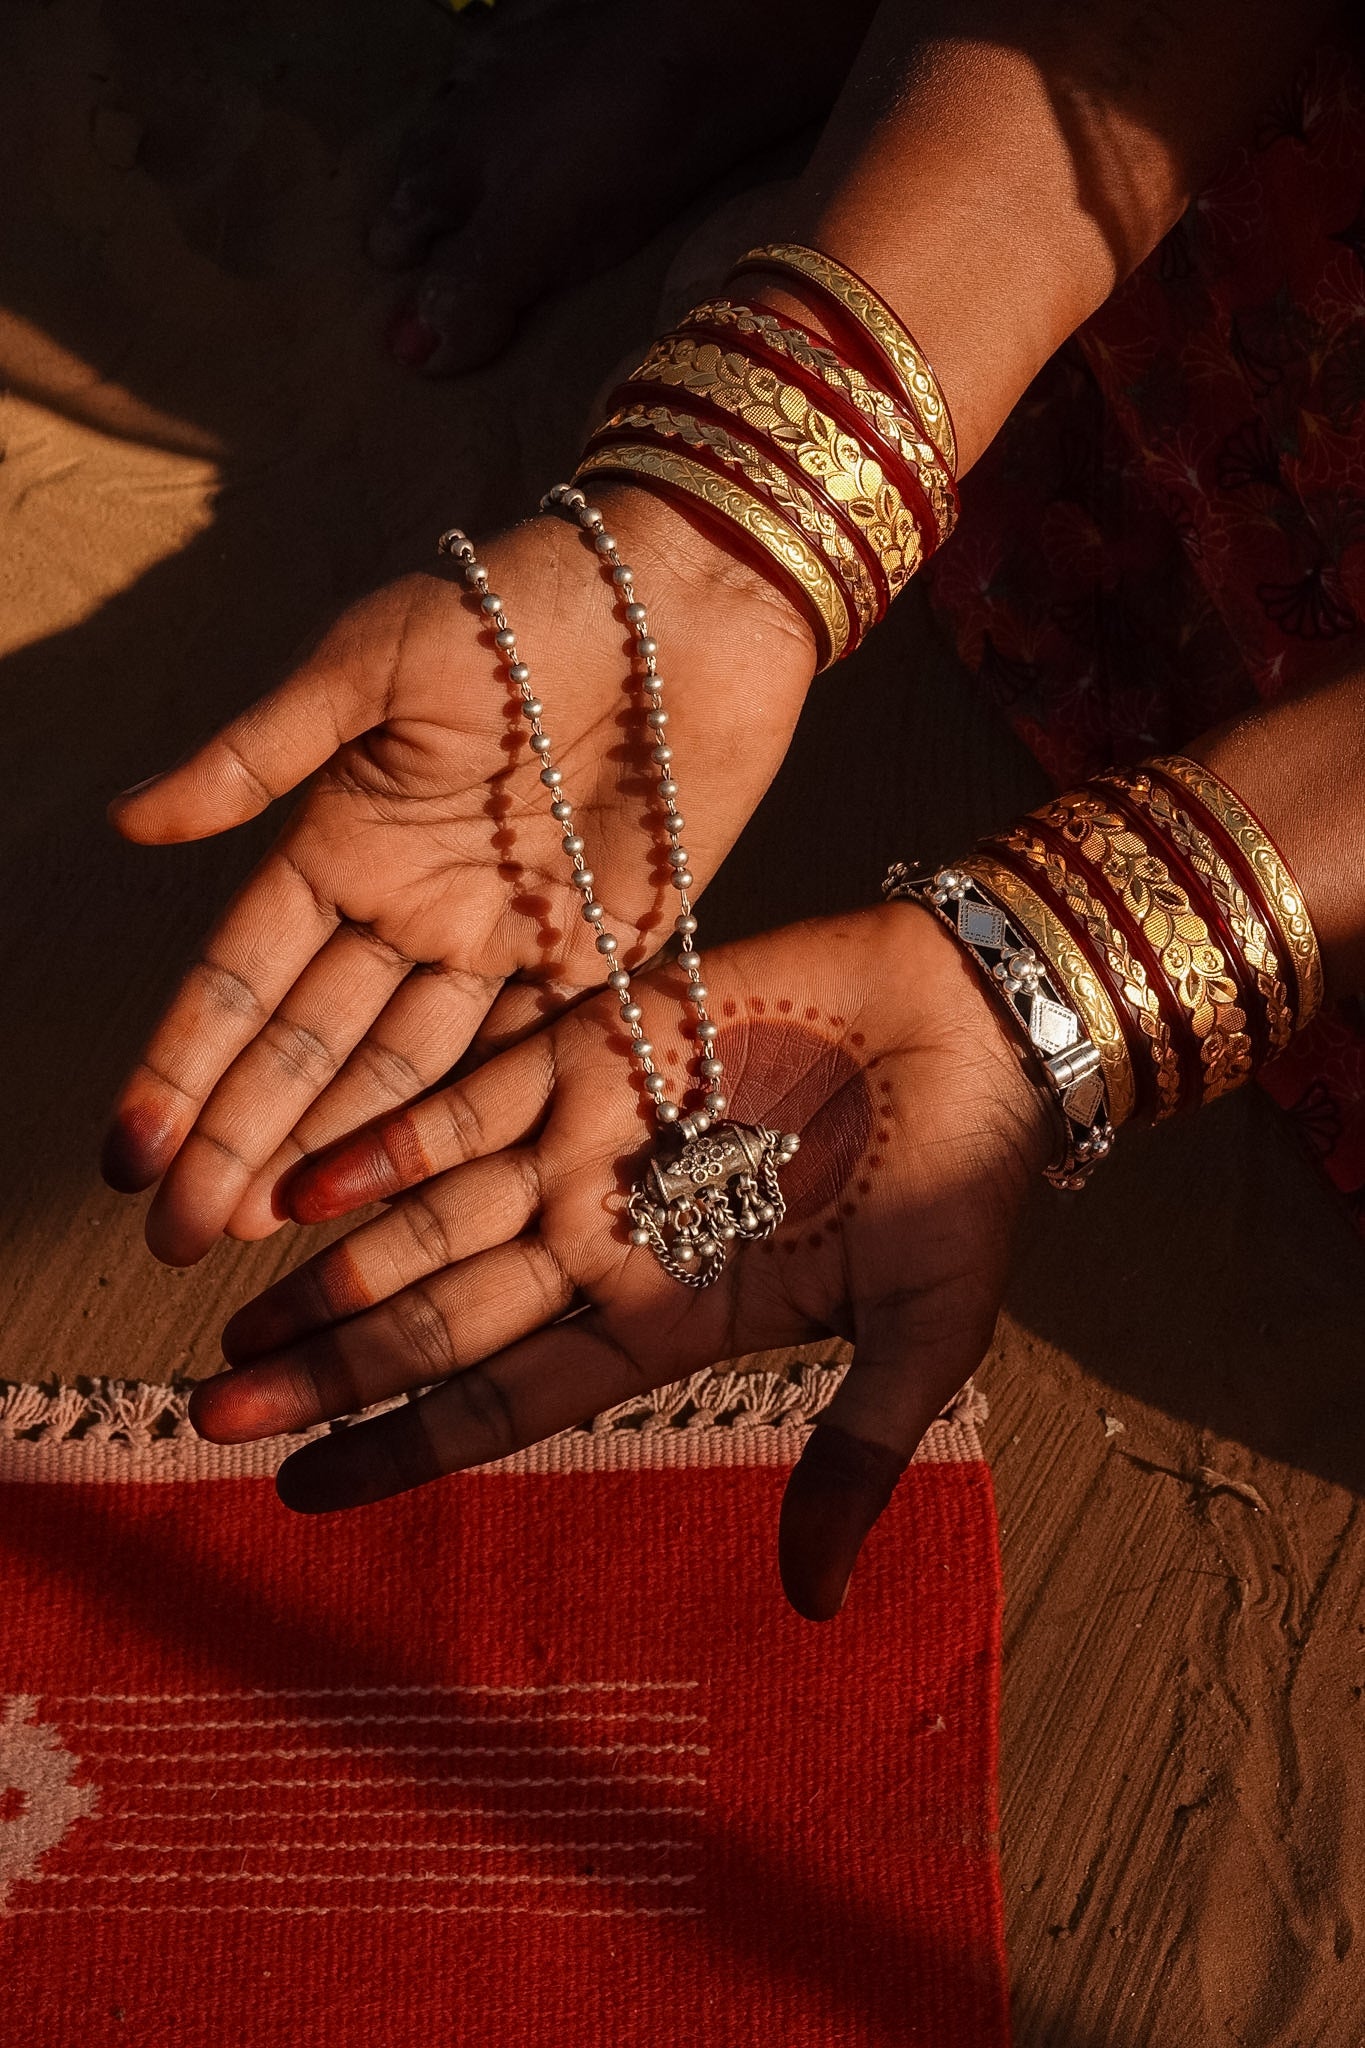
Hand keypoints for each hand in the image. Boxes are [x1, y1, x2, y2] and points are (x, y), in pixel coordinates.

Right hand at [102, 489, 814, 1265]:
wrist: (684, 600)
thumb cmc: (522, 601)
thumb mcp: (372, 662)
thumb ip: (261, 754)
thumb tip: (128, 820)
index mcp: (343, 840)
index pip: (240, 980)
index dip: (182, 1070)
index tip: (129, 1160)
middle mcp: (409, 910)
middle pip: (307, 1052)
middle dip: (239, 1146)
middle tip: (179, 1246)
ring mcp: (498, 945)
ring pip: (397, 1078)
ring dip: (329, 1159)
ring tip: (263, 1245)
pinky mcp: (594, 961)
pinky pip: (515, 1062)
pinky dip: (461, 1131)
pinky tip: (408, 1200)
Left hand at [190, 905, 1049, 1619]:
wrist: (983, 1024)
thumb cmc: (965, 1185)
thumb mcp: (920, 1340)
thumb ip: (853, 1458)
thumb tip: (817, 1610)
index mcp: (669, 1316)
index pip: (507, 1402)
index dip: (400, 1450)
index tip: (296, 1494)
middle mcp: (607, 1238)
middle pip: (441, 1320)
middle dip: (331, 1373)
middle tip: (211, 1414)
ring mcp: (593, 1143)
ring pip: (432, 1220)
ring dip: (334, 1271)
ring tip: (233, 1324)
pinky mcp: (596, 1046)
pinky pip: (472, 1102)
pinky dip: (390, 1143)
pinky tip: (305, 1187)